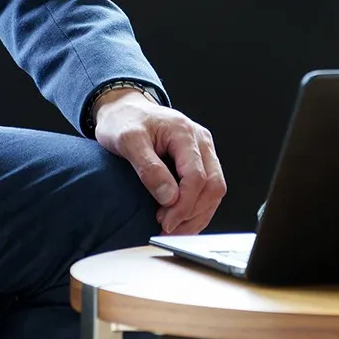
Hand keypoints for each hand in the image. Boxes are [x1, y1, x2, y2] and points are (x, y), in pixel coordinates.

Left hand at [93, 89, 226, 234]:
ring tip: (172, 228)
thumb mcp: (127, 141)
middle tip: (168, 228)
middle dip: (193, 214)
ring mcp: (202, 151)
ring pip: (215, 191)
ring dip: (197, 215)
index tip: (165, 222)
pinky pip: (207, 190)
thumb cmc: (124, 121)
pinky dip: (196, 209)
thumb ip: (149, 168)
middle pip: (213, 186)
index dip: (184, 204)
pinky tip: (179, 219)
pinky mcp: (198, 161)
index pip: (196, 177)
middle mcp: (200, 142)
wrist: (123, 110)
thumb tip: (169, 197)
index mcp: (185, 133)